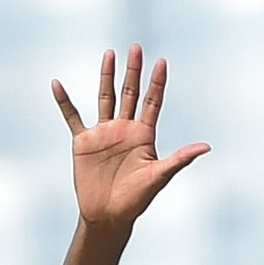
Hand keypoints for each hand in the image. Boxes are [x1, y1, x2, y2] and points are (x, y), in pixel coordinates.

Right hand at [52, 45, 209, 233]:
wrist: (108, 216)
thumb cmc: (136, 200)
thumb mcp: (159, 176)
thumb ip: (180, 158)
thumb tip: (206, 147)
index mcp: (143, 135)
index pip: (153, 102)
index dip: (157, 83)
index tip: (162, 62)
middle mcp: (124, 129)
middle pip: (129, 93)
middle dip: (133, 71)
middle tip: (136, 48)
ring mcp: (103, 133)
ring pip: (105, 98)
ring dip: (107, 76)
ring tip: (110, 54)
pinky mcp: (83, 142)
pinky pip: (72, 117)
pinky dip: (64, 102)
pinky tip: (57, 85)